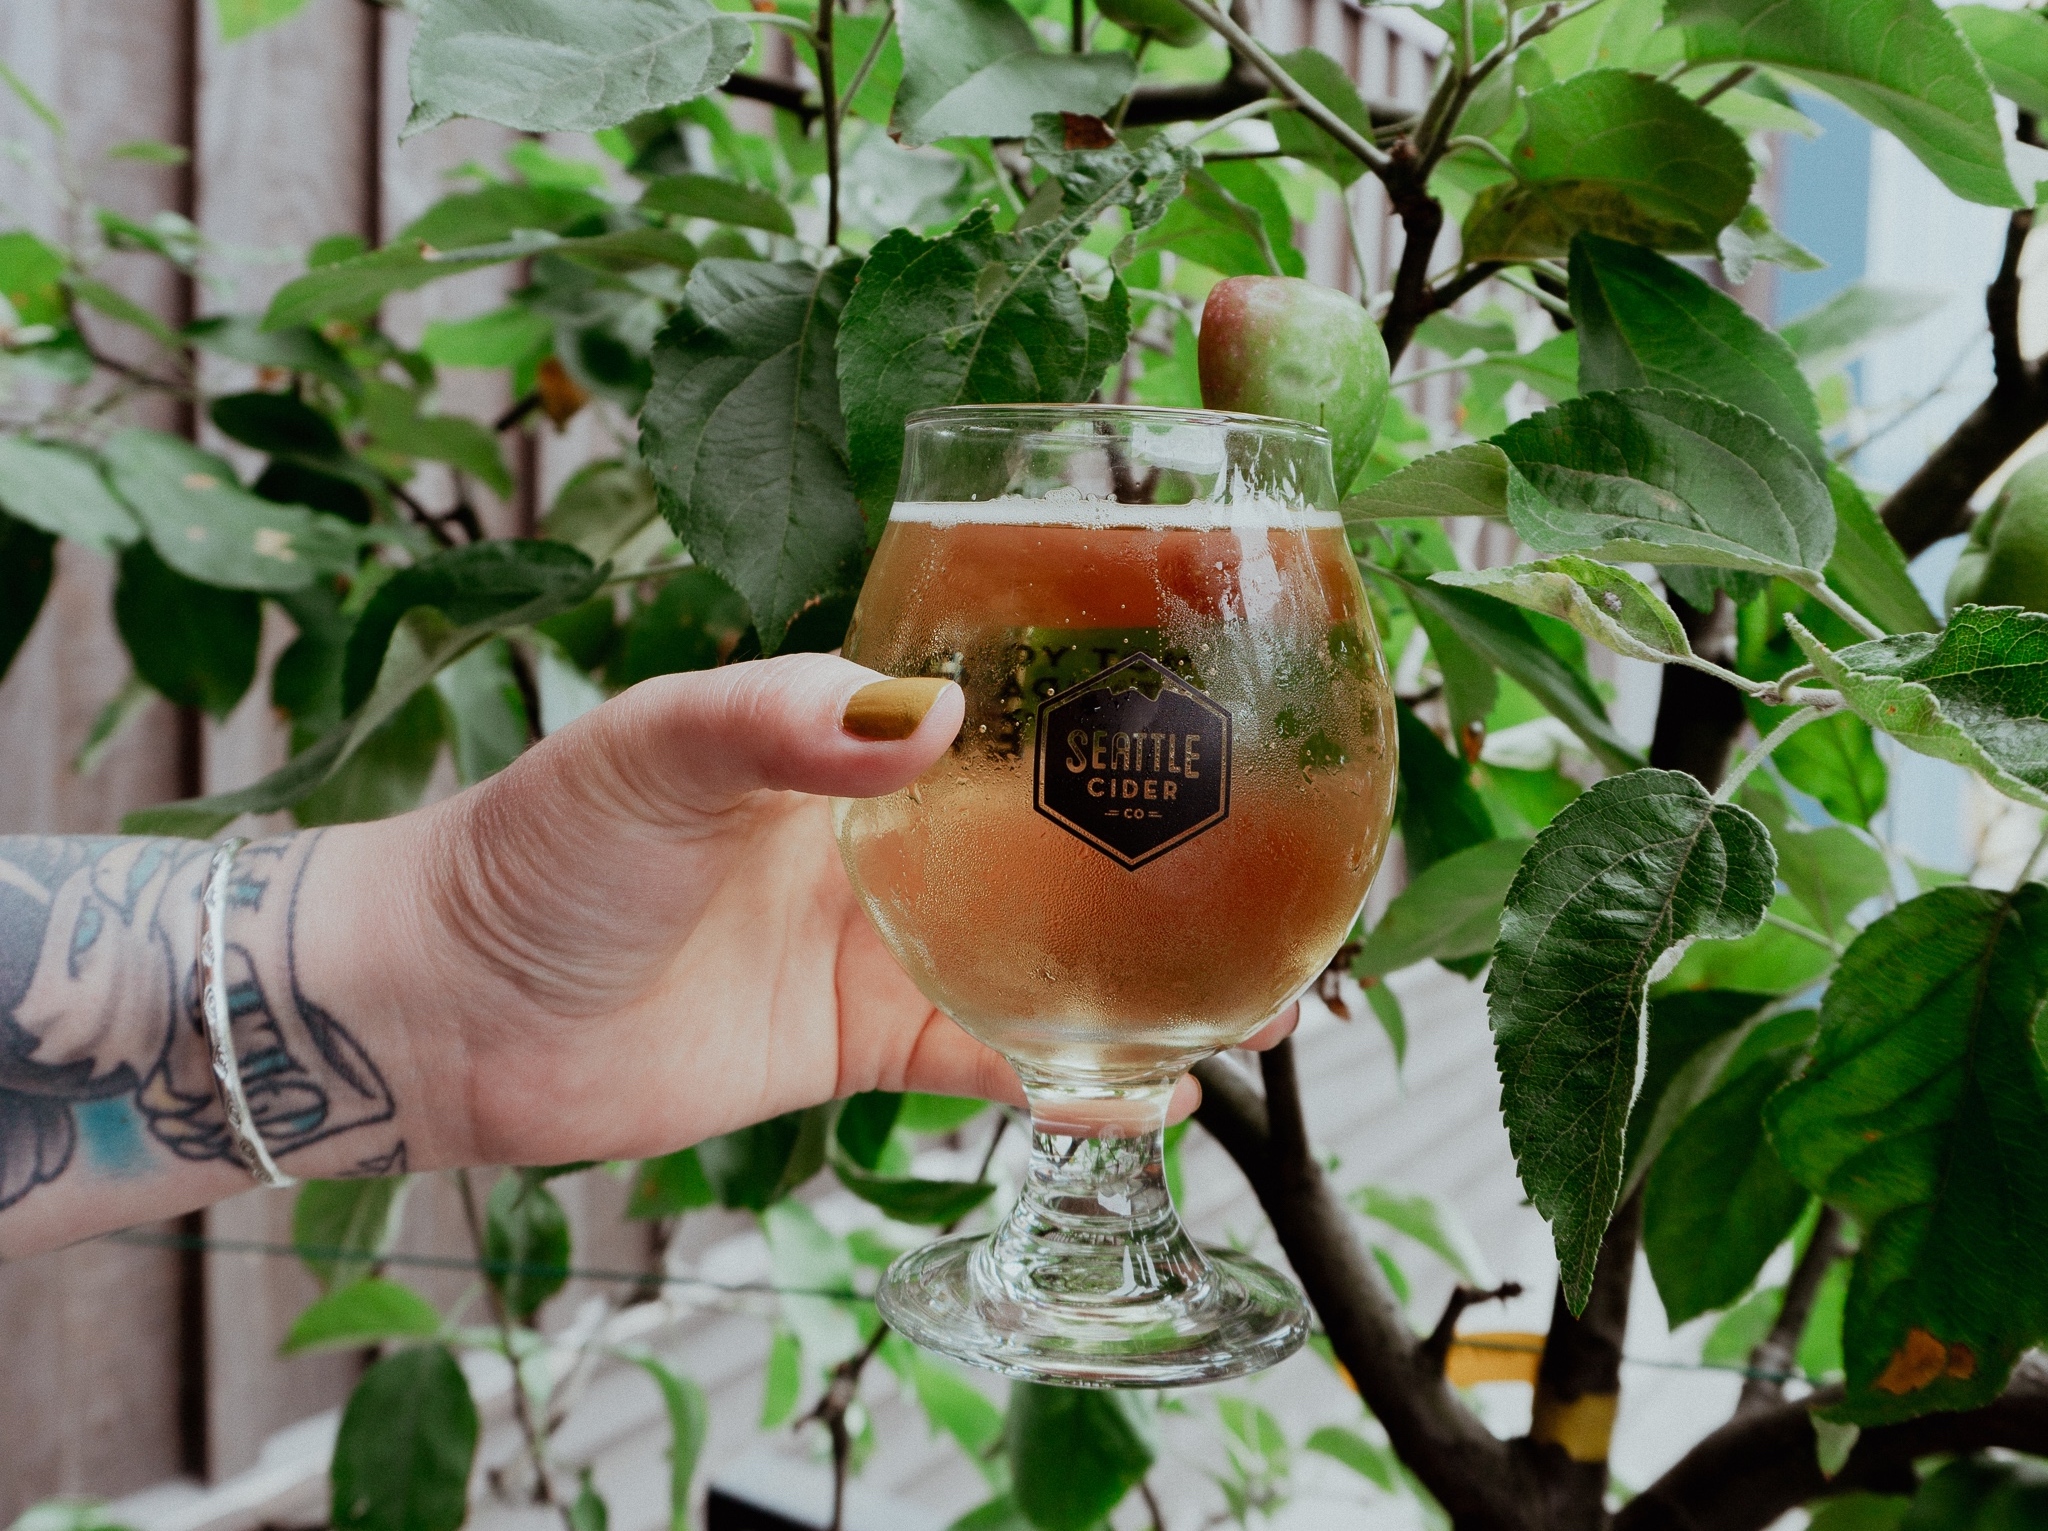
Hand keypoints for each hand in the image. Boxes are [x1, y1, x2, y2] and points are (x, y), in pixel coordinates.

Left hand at [334, 654, 1297, 1170]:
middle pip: (1061, 829)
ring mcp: (883, 938)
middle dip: (1172, 839)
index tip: (1228, 691)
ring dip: (1153, 971)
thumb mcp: (657, 750)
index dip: (1118, 693)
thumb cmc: (536, 848)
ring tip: (1275, 988)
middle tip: (1295, 848)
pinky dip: (1072, 1081)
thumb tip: (928, 717)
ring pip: (1052, 951)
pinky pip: (992, 1059)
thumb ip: (787, 725)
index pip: (1012, 697)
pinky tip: (1156, 1095)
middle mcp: (889, 830)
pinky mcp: (860, 1041)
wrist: (448, 1009)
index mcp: (849, 735)